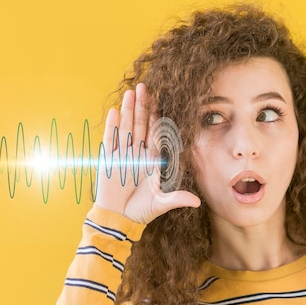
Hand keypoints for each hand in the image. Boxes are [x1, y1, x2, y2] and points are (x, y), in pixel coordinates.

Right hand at [94, 83, 200, 223]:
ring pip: (126, 127)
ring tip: (131, 93)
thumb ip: (177, 198)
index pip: (156, 133)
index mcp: (152, 159)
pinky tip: (114, 111)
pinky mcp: (108, 159)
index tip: (161, 100)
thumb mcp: (161, 203)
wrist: (119, 218)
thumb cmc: (141, 211)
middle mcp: (138, 153)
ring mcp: (122, 154)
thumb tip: (197, 202)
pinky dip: (112, 126)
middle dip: (143, 105)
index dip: (158, 116)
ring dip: (128, 110)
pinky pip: (110, 139)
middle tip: (145, 86)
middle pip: (141, 124)